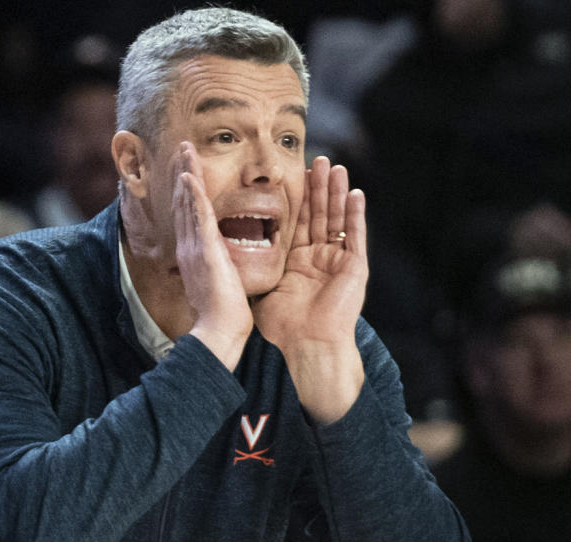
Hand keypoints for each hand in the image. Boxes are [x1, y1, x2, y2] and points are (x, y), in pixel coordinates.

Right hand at [175, 142, 253, 369]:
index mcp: (194, 255)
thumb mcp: (217, 287)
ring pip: (189, 204)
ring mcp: (195, 248)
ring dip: (186, 175)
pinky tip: (189, 177)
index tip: (187, 171)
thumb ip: (216, 272)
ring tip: (185, 150)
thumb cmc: (223, 315)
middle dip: (184, 174)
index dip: (187, 192)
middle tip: (183, 149)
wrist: (219, 332)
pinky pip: (198, 217)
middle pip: (184, 204)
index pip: (190, 216)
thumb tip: (217, 268)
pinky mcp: (205, 251)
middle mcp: (190, 247)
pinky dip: (192, 195)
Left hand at [252, 156, 367, 421]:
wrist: (305, 345)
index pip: (298, 222)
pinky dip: (356, 215)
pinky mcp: (355, 268)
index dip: (297, 199)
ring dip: (337, 193)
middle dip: (318, 188)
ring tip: (335, 167)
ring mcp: (338, 261)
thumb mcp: (262, 289)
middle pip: (319, 215)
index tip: (294, 174)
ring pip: (338, 219)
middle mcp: (319, 258)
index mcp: (298, 262)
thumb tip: (223, 256)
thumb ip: (252, 269)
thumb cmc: (282, 326)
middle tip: (316, 159)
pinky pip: (356, 236)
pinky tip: (355, 193)